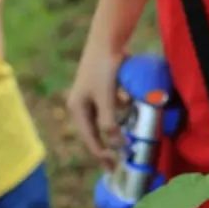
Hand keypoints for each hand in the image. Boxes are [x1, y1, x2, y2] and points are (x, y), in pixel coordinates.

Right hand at [66, 46, 125, 170]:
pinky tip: (131, 111)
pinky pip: (113, 107)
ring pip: (105, 120)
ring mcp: (93, 96)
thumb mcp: (106, 97)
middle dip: (107, 147)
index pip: (89, 139)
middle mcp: (82, 104)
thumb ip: (109, 122)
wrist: (108, 40)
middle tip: (118, 164)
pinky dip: (122, 113)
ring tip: (128, 141)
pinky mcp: (104, 88)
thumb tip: (116, 144)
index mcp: (77, 108)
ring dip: (116, 129)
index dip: (101, 154)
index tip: (114, 167)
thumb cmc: (103, 69)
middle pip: (95, 132)